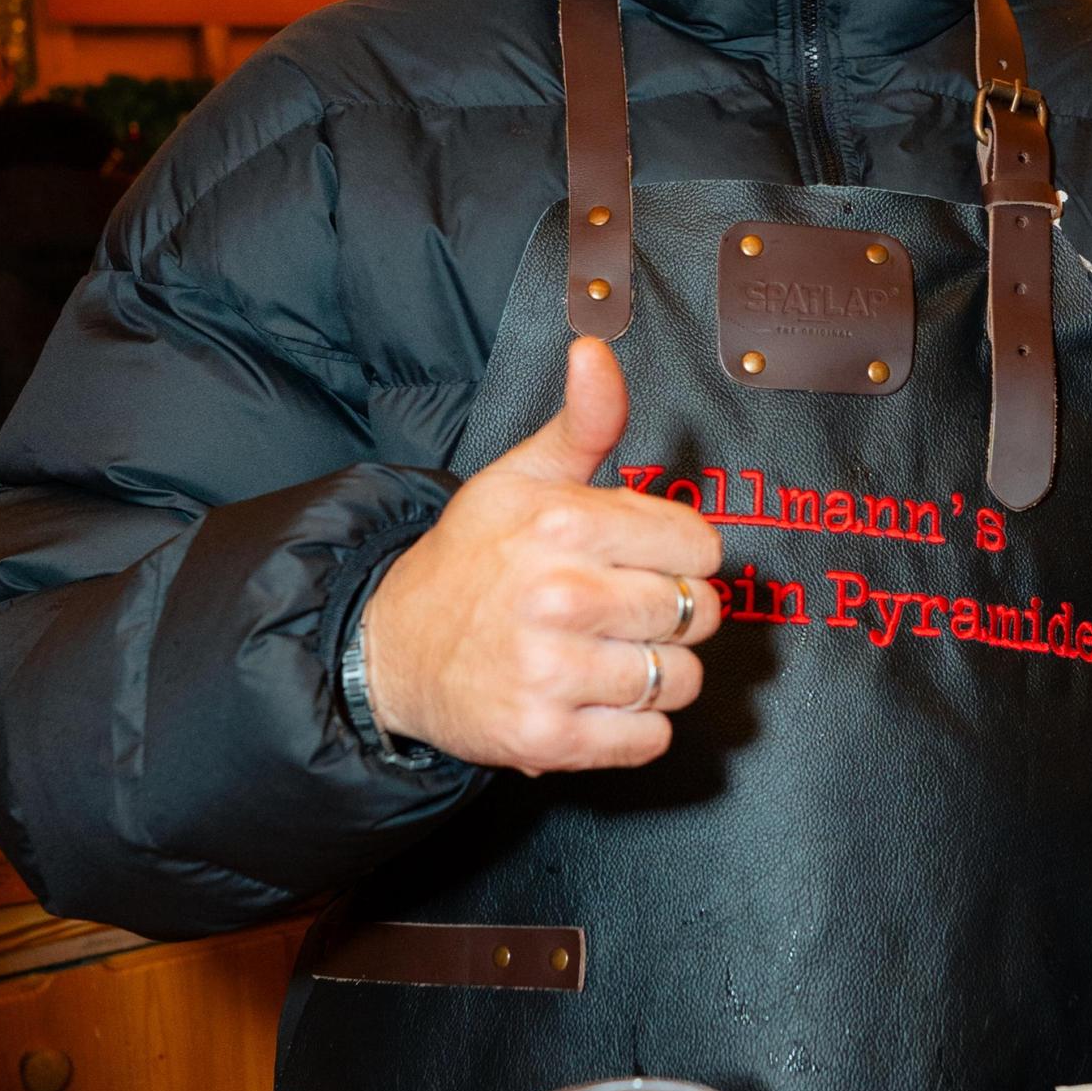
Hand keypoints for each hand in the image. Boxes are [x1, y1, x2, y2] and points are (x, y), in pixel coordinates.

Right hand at [361, 337, 721, 773]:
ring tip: (611, 656)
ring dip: (658, 674)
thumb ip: (582, 421)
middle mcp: (557, 597)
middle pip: (695, 612)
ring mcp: (551, 672)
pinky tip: (598, 699)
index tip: (643, 559)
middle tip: (624, 611)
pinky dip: (636, 727)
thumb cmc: (470, 560)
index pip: (699, 547)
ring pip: (679, 679)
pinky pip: (650, 739)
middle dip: (672, 613)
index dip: (680, 554)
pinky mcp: (545, 739)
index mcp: (562, 524)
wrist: (393, 649)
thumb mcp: (521, 477)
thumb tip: (596, 351)